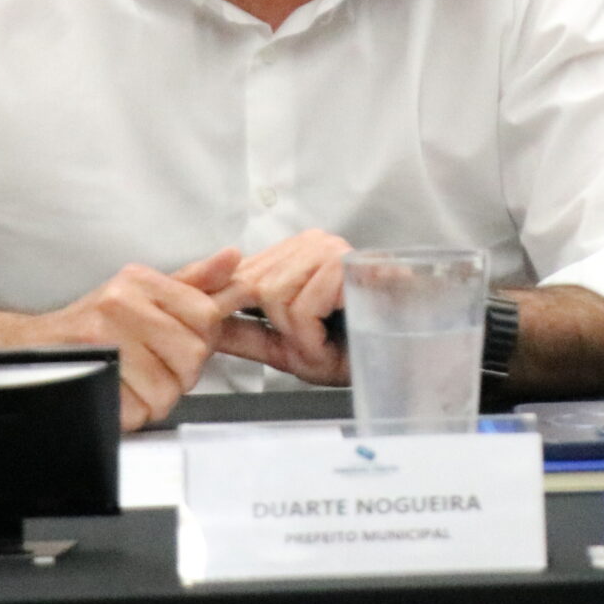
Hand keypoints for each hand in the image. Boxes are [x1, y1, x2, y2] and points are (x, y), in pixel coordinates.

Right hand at [20, 245, 240, 430]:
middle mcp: (119, 304)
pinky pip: (137, 411)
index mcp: (138, 282)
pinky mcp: (88, 376)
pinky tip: (120, 396)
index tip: (182, 343)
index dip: (203, 339)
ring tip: (136, 383)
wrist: (30, 347)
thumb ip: (193, 282)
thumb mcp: (142, 293)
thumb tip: (232, 257)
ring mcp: (101, 340)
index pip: (207, 316)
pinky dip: (133, 413)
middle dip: (181, 373)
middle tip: (158, 368)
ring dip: (156, 398)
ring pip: (167, 390)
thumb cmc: (94, 323)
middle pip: (192, 356)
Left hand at [210, 229, 351, 385]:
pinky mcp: (344, 265)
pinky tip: (330, 342)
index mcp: (295, 255)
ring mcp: (330, 249)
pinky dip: (309, 338)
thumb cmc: (352, 351)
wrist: (402, 360)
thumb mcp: (287, 347)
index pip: (239, 271)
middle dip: (272, 328)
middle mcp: (312, 243)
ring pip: (273, 296)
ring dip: (294, 336)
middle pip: (252, 285)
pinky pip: (299, 308)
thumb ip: (244, 332)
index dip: (217, 298)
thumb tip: (201, 324)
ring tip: (322, 345)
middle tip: (307, 348)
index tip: (202, 323)